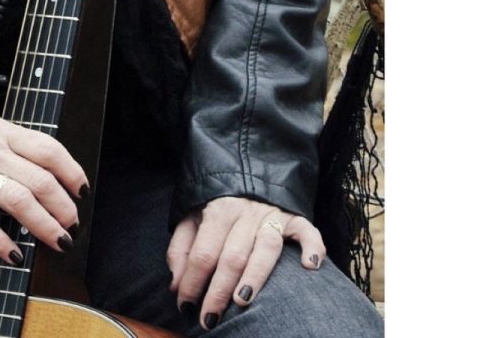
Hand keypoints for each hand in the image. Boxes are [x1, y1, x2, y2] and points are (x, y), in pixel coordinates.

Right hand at [0, 100, 86, 265]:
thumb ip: (13, 142)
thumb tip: (43, 167)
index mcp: (4, 131)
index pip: (49, 150)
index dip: (72, 172)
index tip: (82, 190)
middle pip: (40, 181)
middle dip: (64, 208)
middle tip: (73, 225)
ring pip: (18, 201)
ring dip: (43, 225)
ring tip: (57, 241)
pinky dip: (1, 241)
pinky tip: (15, 254)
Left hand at [167, 196, 324, 326]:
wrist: (245, 168)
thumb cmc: (215, 204)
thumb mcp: (190, 217)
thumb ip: (181, 249)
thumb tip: (176, 285)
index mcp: (217, 211)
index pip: (203, 253)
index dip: (192, 282)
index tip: (185, 306)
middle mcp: (245, 212)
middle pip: (232, 256)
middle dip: (219, 291)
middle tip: (210, 320)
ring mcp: (272, 214)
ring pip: (266, 248)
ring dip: (256, 276)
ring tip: (243, 301)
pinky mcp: (294, 217)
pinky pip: (307, 231)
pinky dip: (312, 247)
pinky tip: (309, 266)